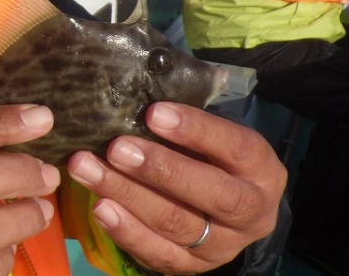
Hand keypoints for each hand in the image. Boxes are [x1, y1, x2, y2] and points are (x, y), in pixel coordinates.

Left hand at [66, 102, 286, 274]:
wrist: (220, 209)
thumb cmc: (204, 154)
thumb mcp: (207, 133)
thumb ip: (182, 119)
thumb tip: (136, 90)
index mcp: (262, 170)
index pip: (237, 148)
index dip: (197, 130)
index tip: (153, 113)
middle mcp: (253, 212)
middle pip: (212, 194)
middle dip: (160, 169)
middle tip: (116, 148)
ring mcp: (223, 245)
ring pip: (177, 224)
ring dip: (127, 194)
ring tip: (87, 169)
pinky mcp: (193, 266)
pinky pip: (160, 254)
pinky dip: (127, 232)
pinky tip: (99, 207)